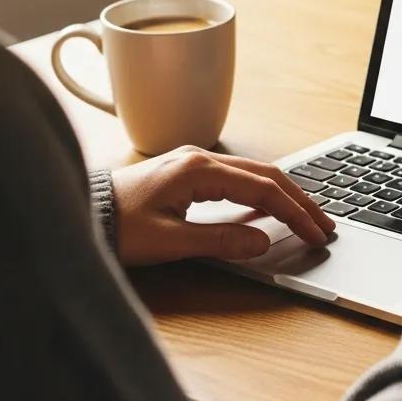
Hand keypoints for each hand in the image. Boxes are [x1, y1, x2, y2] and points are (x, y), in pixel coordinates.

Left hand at [110, 146, 334, 266]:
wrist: (75, 212)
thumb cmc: (114, 227)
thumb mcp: (168, 241)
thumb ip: (219, 240)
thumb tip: (262, 242)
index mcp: (198, 170)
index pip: (263, 189)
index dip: (295, 212)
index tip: (316, 233)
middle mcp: (200, 159)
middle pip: (266, 174)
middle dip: (300, 200)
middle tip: (326, 223)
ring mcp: (194, 162)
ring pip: (255, 173)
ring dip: (285, 194)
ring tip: (309, 215)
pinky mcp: (188, 172)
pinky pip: (238, 177)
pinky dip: (263, 191)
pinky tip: (272, 206)